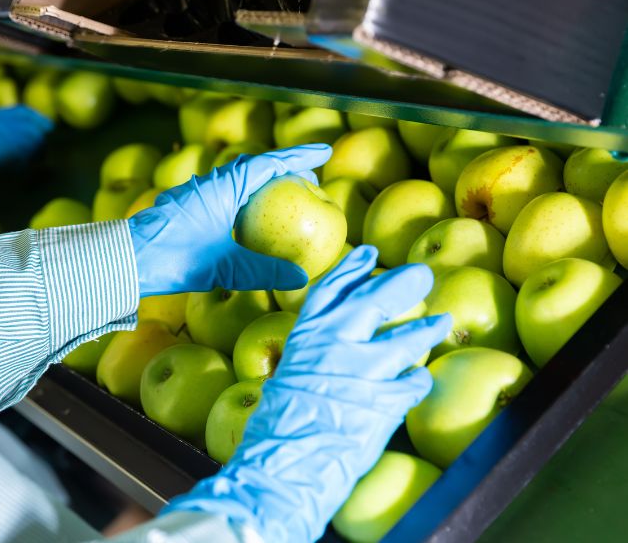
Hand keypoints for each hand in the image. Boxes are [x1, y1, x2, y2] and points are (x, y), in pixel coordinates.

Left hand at [128, 144, 332, 296]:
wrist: (126, 259)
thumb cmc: (174, 257)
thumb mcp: (225, 266)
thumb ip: (264, 271)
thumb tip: (302, 278)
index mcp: (224, 186)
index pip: (270, 162)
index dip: (299, 156)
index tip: (324, 151)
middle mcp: (210, 183)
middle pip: (254, 167)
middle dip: (282, 168)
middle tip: (307, 174)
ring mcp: (195, 194)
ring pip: (235, 180)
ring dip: (260, 183)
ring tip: (281, 194)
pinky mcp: (184, 208)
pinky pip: (222, 194)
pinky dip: (241, 199)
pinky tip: (244, 217)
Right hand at [163, 246, 452, 542]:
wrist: (285, 468)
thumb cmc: (279, 429)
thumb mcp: (286, 379)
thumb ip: (312, 357)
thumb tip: (334, 347)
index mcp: (304, 337)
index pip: (331, 290)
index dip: (352, 269)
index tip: (370, 252)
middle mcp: (334, 345)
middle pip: (375, 301)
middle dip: (403, 285)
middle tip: (422, 276)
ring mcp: (363, 372)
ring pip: (405, 341)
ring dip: (426, 331)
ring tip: (442, 321)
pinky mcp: (385, 402)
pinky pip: (412, 384)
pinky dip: (418, 380)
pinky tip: (422, 378)